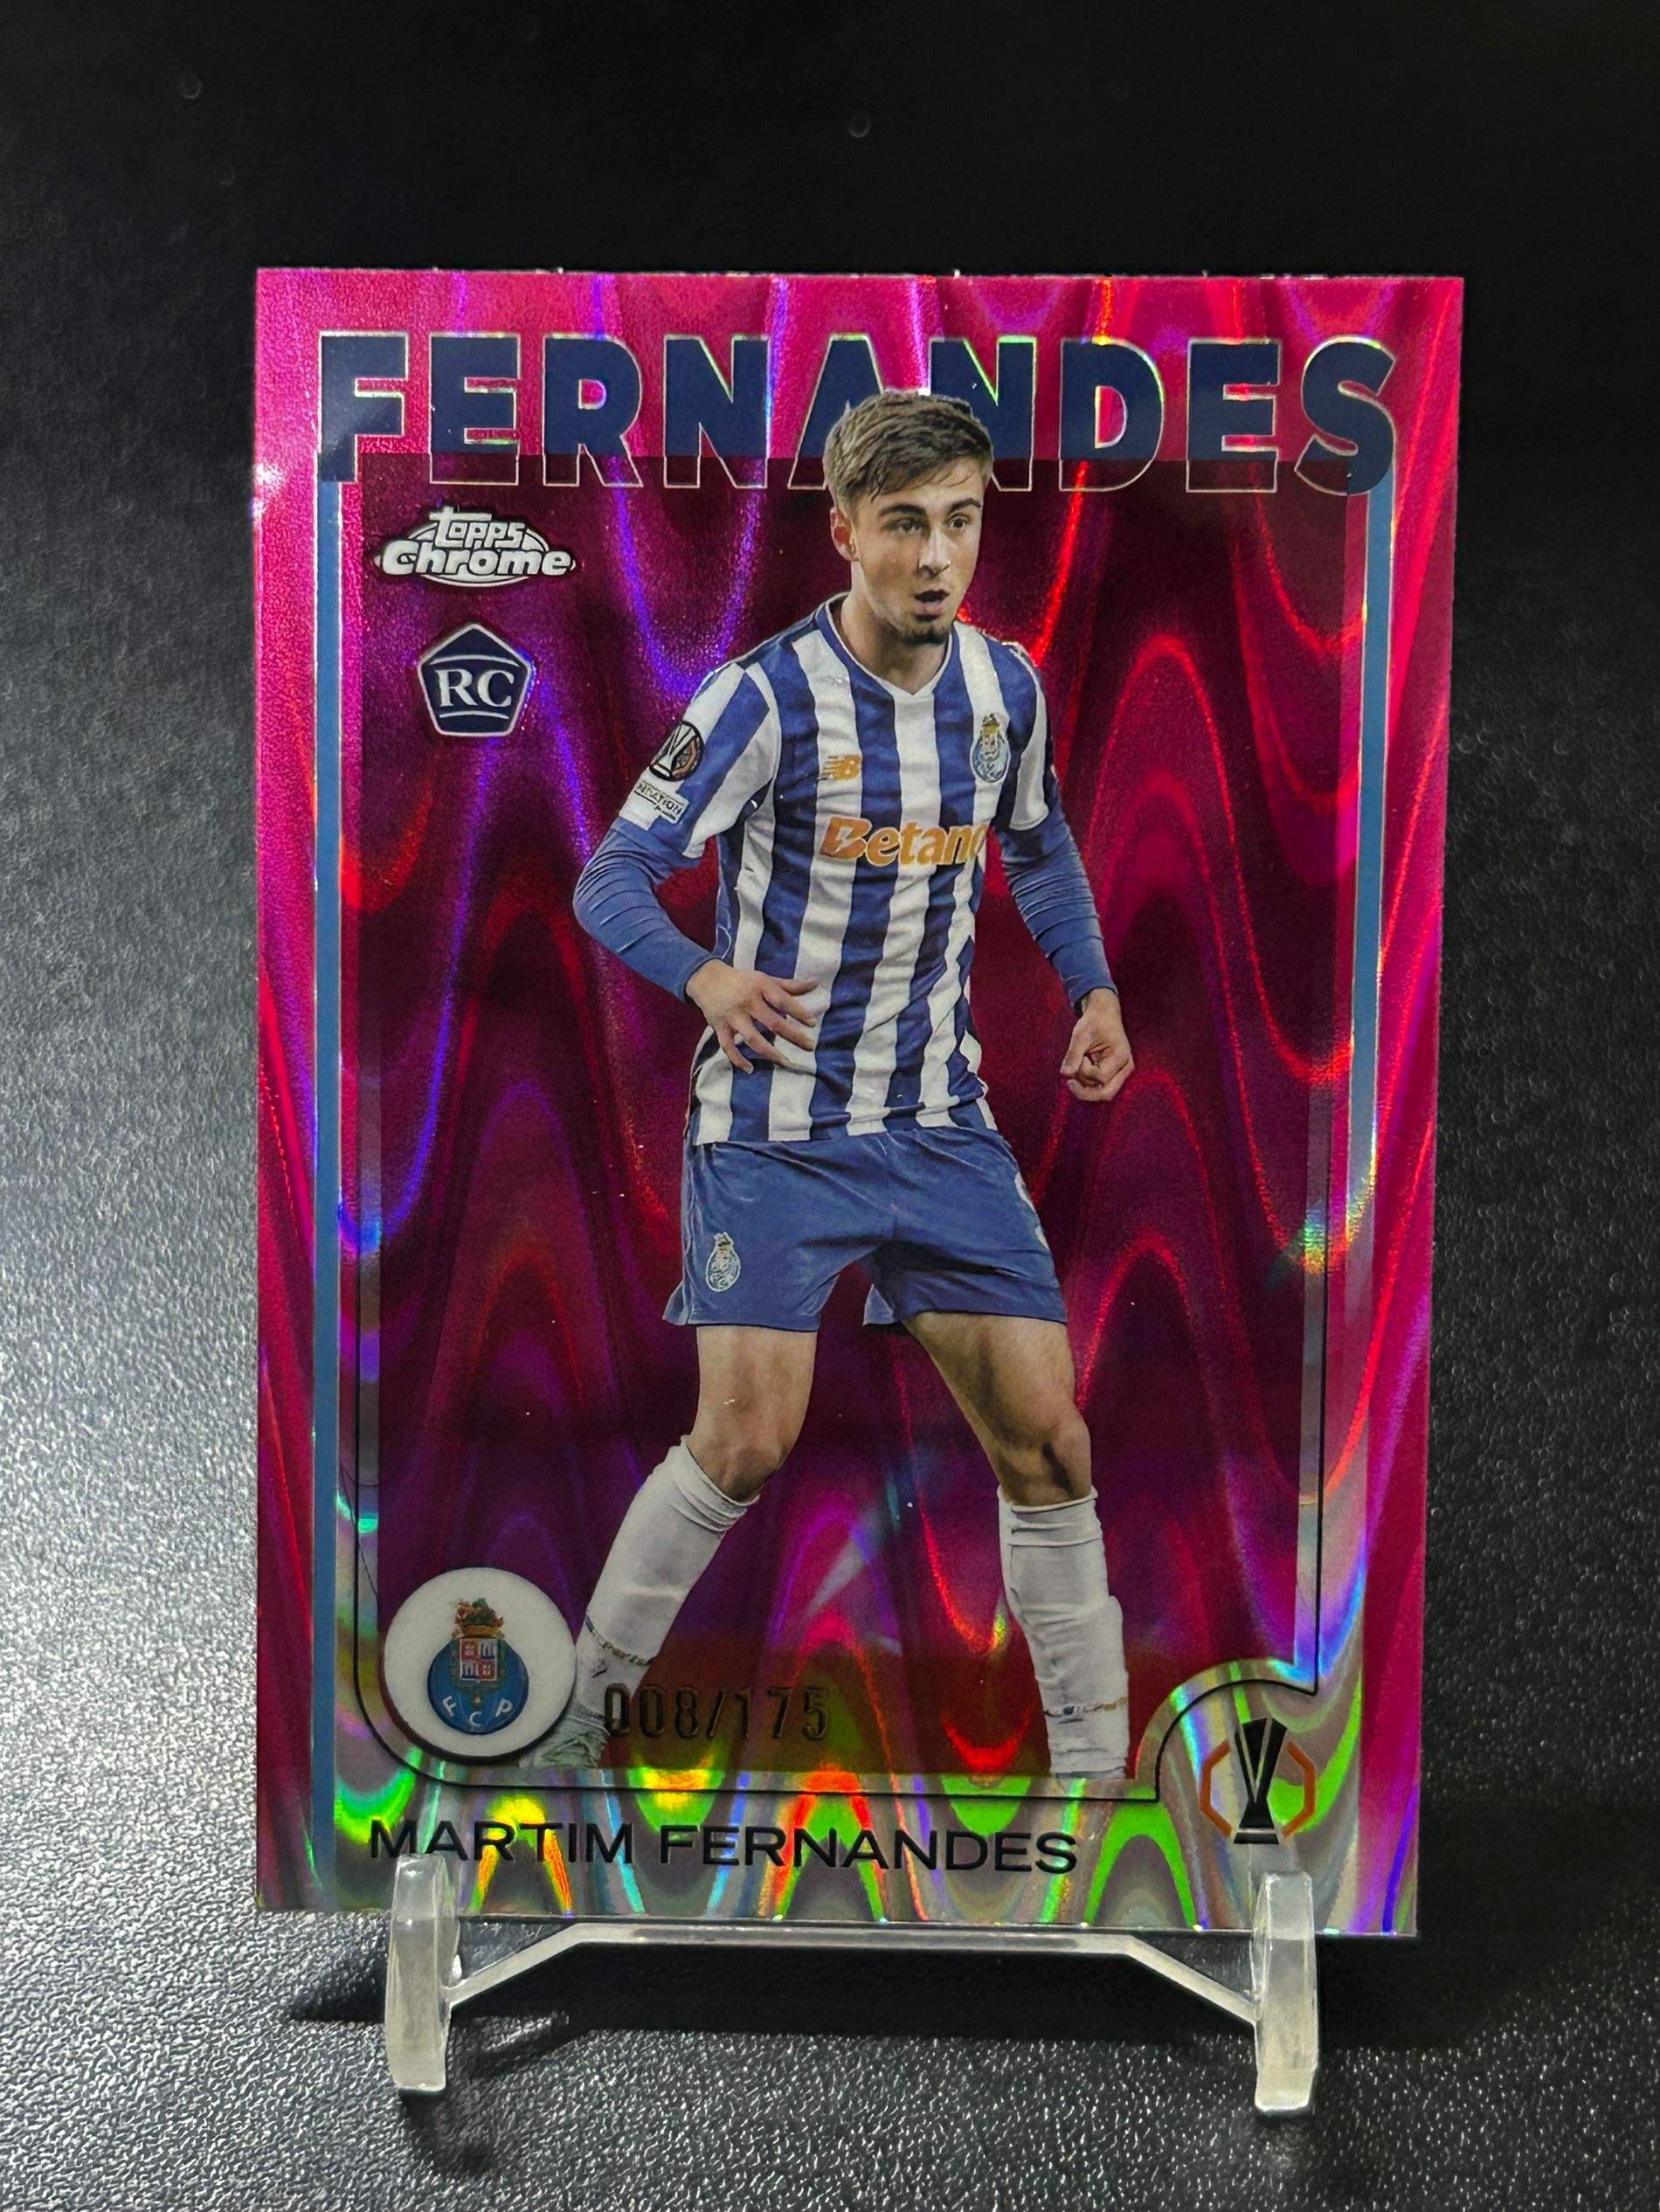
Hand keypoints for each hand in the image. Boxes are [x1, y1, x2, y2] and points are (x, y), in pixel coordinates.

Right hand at [686, 961, 819, 1072]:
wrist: (707, 978)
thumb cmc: (742, 980)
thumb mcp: (765, 979)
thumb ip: (790, 985)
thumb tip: (815, 983)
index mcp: (760, 987)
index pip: (783, 1000)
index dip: (799, 1012)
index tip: (812, 1023)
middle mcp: (747, 1002)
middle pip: (772, 1022)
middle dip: (793, 1036)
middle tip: (810, 1047)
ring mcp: (733, 1016)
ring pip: (752, 1038)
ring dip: (770, 1052)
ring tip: (786, 1062)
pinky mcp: (720, 1028)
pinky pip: (728, 1047)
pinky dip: (738, 1060)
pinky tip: (750, 1069)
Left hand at [1060, 988, 1132, 1103]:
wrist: (1104, 1014)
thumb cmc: (1094, 1022)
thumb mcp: (1081, 1035)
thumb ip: (1073, 1054)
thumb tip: (1065, 1073)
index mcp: (1121, 1056)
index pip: (1100, 1076)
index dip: (1084, 1070)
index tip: (1080, 1056)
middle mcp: (1125, 1068)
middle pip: (1106, 1093)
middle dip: (1084, 1091)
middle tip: (1068, 1082)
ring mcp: (1121, 1073)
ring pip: (1101, 1092)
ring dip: (1084, 1084)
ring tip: (1078, 1064)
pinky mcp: (1113, 1075)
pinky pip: (1100, 1088)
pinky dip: (1086, 1083)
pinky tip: (1079, 1071)